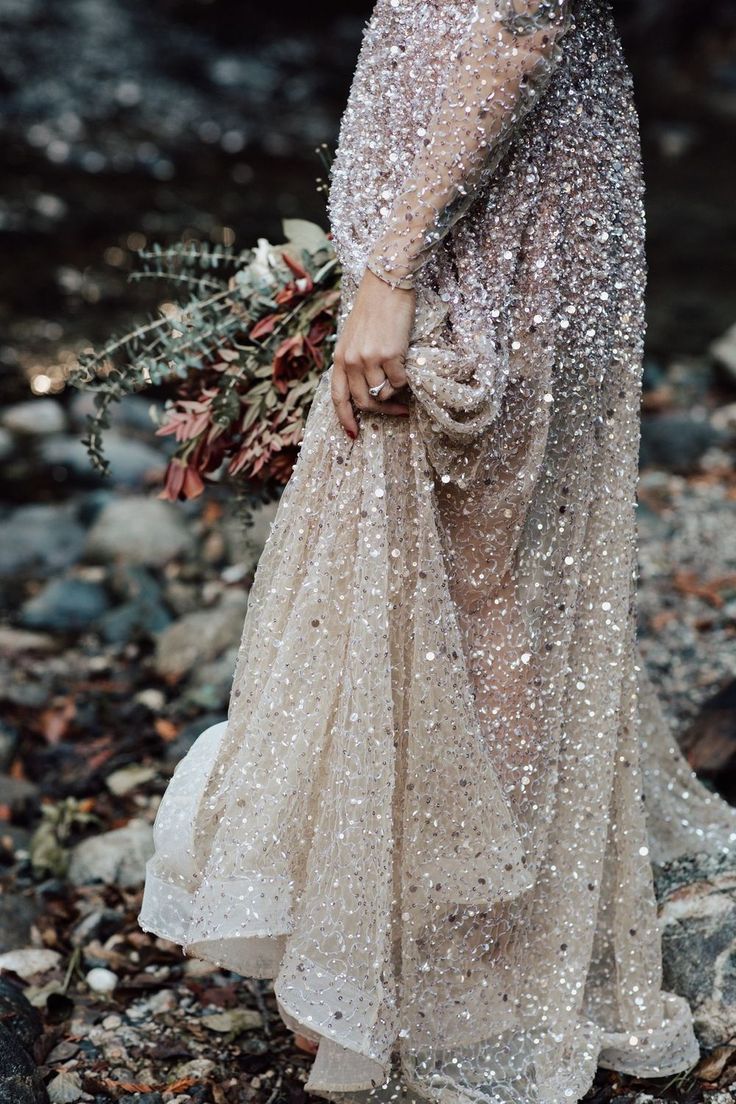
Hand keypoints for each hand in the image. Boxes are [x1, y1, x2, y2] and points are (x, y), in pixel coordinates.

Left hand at [331, 268, 415, 438]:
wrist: (386, 282)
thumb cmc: (373, 309)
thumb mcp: (353, 337)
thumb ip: (354, 361)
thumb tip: (367, 389)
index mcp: (339, 357)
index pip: (338, 397)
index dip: (345, 419)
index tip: (354, 433)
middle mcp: (351, 360)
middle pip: (363, 401)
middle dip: (380, 411)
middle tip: (397, 411)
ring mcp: (370, 358)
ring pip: (383, 393)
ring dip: (395, 393)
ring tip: (402, 382)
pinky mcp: (390, 354)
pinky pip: (399, 382)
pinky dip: (405, 381)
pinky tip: (407, 369)